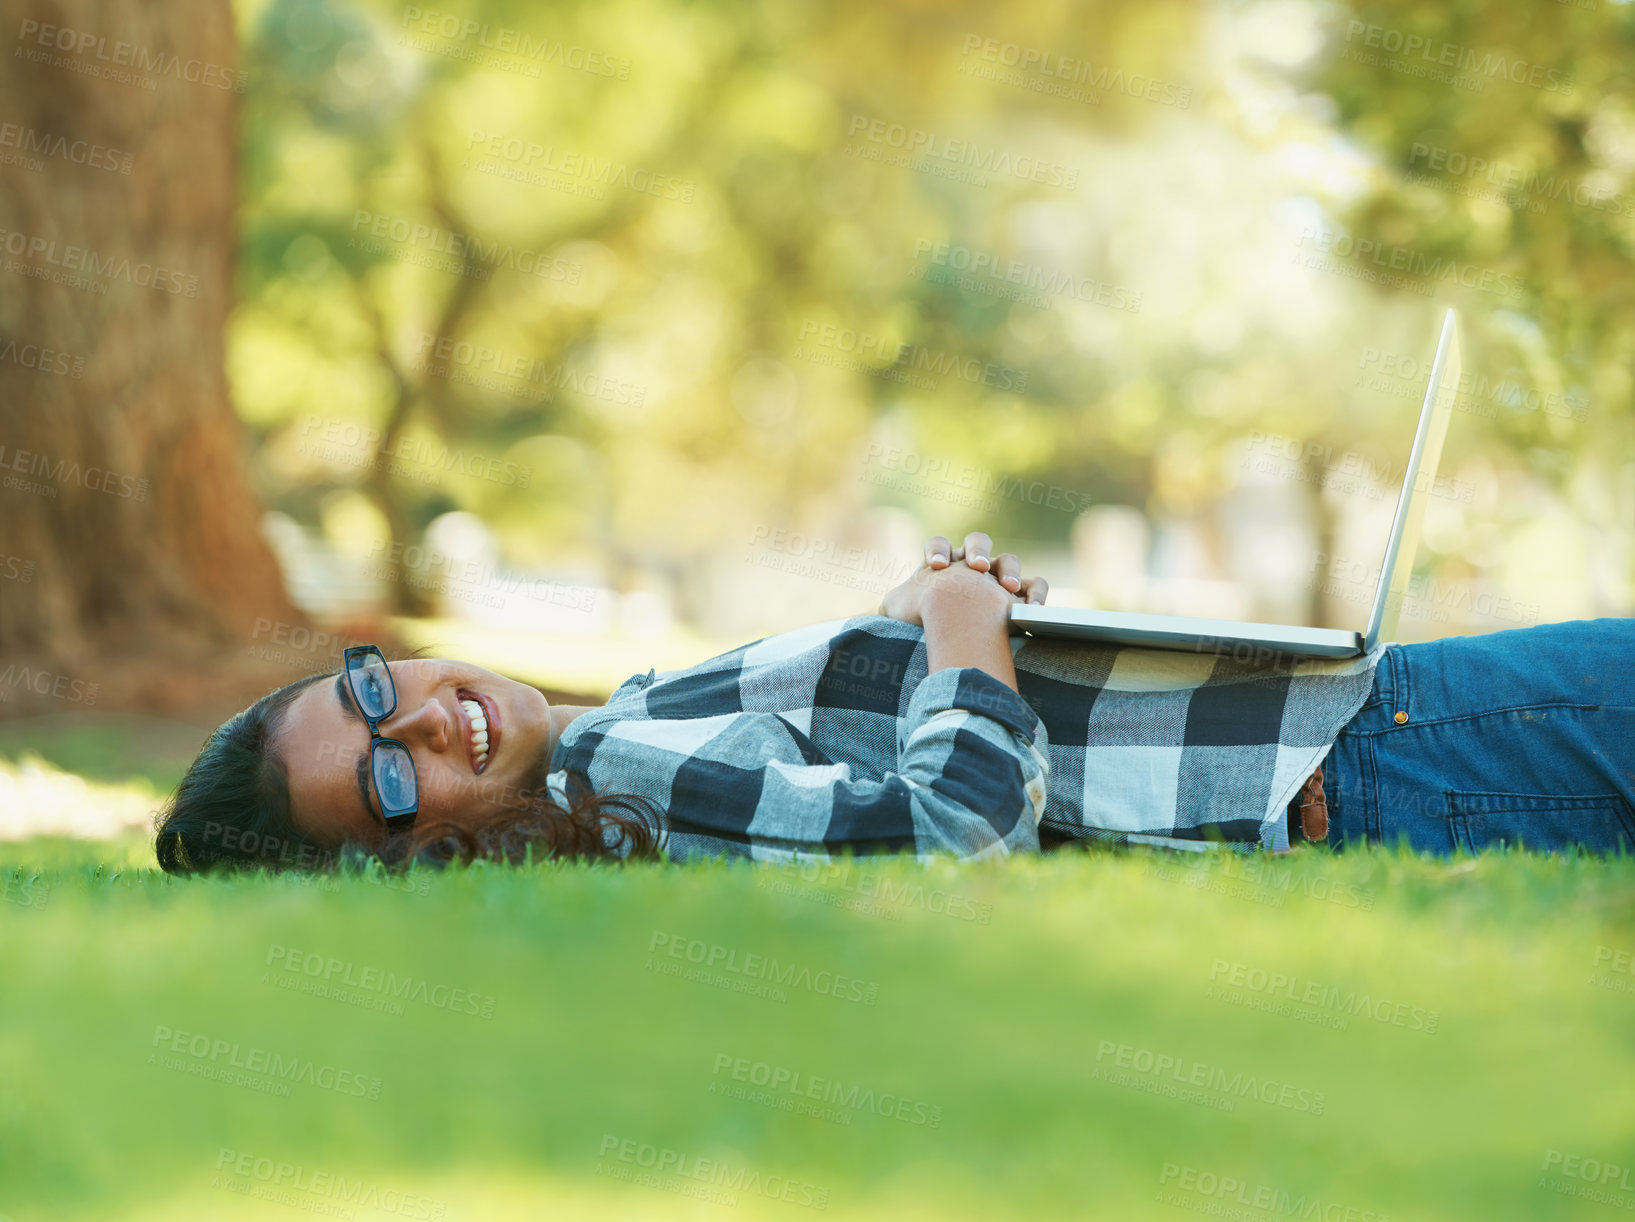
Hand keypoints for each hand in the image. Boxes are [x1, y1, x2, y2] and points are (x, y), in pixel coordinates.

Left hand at [876, 531, 1049, 626]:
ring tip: (1006, 589)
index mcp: (942, 567)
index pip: (939, 544)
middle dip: (976, 550)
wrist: (952, 647)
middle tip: (975, 568)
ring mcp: (996, 583)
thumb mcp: (895, 613)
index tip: (937, 567)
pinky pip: (1036, 585)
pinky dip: (1036, 593)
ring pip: (1008, 560)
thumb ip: (890, 602)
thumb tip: (876, 606)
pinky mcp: (1020, 601)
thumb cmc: (923, 628)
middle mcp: (970, 571)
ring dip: (1008, 569)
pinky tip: (1031, 608)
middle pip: (977, 542)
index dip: (938, 550)